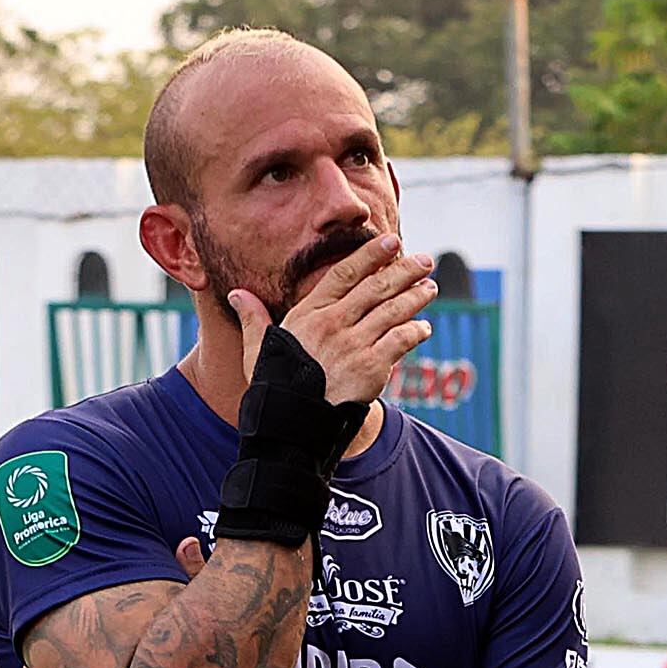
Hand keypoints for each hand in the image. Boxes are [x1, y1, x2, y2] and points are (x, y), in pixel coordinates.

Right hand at [230, 234, 435, 408]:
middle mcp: (334, 324)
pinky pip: (400, 342)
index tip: (390, 241)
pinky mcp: (372, 368)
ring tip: (430, 287)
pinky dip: (415, 332)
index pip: (345, 274)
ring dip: (415, 298)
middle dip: (404, 271)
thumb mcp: (258, 349)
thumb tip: (236, 294)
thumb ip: (254, 318)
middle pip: (376, 288)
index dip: (370, 255)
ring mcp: (354, 345)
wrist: (291, 426)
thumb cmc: (274, 386)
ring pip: (392, 312)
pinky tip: (424, 327)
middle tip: (424, 260)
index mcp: (309, 314)